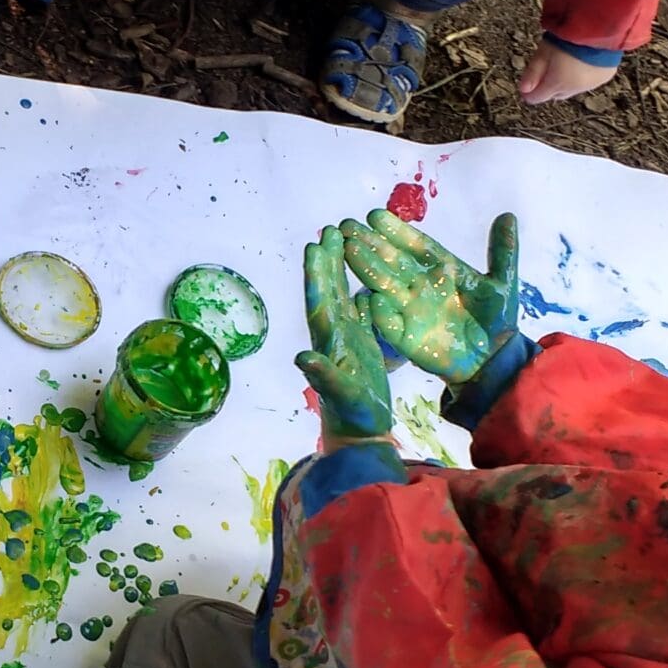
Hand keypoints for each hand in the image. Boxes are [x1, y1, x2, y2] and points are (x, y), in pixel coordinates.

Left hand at [294, 225, 393, 444]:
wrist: (360, 437)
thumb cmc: (352, 419)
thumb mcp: (341, 397)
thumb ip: (323, 375)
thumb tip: (302, 356)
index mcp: (329, 343)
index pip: (320, 301)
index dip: (316, 273)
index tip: (315, 244)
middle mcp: (334, 337)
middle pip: (329, 291)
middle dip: (327, 261)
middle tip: (328, 229)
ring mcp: (348, 342)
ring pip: (343, 298)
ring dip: (341, 271)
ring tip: (343, 243)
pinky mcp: (362, 349)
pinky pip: (362, 314)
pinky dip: (362, 294)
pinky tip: (365, 280)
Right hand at [341, 210, 520, 384]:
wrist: (495, 359)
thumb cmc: (496, 319)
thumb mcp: (503, 282)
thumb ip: (504, 250)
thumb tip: (508, 215)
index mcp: (440, 270)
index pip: (416, 246)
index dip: (397, 231)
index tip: (376, 216)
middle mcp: (420, 286)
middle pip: (392, 262)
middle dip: (370, 245)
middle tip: (346, 227)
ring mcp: (412, 311)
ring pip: (385, 287)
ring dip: (367, 270)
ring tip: (348, 250)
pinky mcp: (408, 338)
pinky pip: (391, 324)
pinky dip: (381, 313)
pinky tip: (369, 299)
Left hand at [518, 42, 618, 103]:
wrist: (600, 27)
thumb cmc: (569, 35)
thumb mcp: (544, 51)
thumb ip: (533, 72)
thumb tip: (523, 90)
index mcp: (558, 83)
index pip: (538, 98)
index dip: (530, 93)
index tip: (527, 86)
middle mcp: (575, 88)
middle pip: (556, 94)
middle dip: (550, 86)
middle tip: (547, 69)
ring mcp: (591, 84)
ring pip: (573, 90)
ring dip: (568, 82)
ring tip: (566, 63)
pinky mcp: (605, 77)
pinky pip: (589, 83)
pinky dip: (583, 77)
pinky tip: (583, 62)